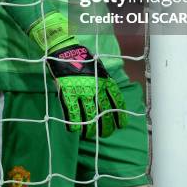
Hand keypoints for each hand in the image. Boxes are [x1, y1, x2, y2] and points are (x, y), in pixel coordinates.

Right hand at [30, 12, 126, 138]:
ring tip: (90, 135)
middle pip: (105, 113)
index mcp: (106, 81)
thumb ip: (104, 83)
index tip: (121, 125)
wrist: (66, 51)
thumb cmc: (83, 58)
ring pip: (90, 117)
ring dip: (90, 130)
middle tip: (105, 134)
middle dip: (106, 127)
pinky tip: (75, 130)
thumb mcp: (99, 69)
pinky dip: (75, 125)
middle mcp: (96, 88)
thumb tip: (108, 98)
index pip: (117, 102)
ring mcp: (82, 92)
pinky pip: (73, 114)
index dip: (120, 116)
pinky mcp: (68, 94)